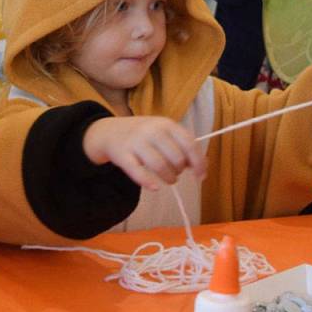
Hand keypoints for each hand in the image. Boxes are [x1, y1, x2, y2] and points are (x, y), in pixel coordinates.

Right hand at [83, 116, 204, 190]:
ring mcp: (136, 142)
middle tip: (176, 173)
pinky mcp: (122, 155)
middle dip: (180, 171)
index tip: (201, 176)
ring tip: (168, 179)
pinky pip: (138, 172)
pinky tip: (154, 187)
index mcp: (166, 124)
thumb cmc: (143, 135)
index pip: (189, 143)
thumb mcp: (163, 133)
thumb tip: (202, 166)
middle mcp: (151, 130)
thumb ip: (182, 146)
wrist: (109, 131)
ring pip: (159, 166)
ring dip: (168, 178)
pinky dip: (148, 182)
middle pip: (176, 157)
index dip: (198, 162)